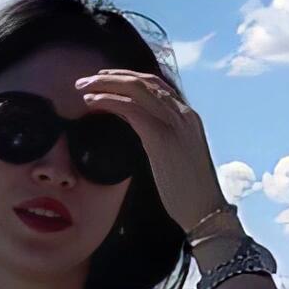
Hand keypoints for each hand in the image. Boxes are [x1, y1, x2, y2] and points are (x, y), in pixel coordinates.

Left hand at [73, 68, 232, 236]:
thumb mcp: (174, 154)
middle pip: (143, 80)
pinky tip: (92, 103)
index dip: (127, 78)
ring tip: (81, 88)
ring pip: (135, 89)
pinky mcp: (161, 138)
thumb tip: (133, 121)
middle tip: (85, 81)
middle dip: (111, 76)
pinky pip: (130, 109)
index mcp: (187, 116)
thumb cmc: (188, 191)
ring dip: (104, 85)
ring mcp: (175, 123)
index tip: (103, 80)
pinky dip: (108, 101)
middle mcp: (183, 114)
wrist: (206, 212)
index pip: (155, 84)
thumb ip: (158, 134)